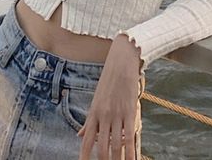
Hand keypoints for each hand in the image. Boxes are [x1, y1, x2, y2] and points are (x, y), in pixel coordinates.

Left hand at [77, 35, 141, 159]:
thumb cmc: (109, 81)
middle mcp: (103, 116)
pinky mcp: (130, 111)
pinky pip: (129, 136)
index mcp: (93, 113)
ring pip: (115, 145)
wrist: (121, 62)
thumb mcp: (96, 100)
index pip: (86, 140)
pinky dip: (131, 151)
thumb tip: (80, 135)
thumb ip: (89, 120)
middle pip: (101, 147)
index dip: (84, 156)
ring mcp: (116, 114)